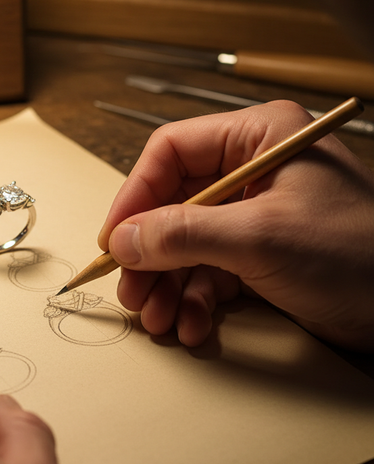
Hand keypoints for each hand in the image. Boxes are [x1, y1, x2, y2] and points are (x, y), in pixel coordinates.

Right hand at [98, 100, 373, 350]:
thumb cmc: (360, 254)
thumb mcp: (261, 238)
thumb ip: (183, 234)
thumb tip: (123, 240)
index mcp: (258, 138)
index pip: (171, 153)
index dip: (135, 195)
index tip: (114, 239)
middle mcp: (252, 171)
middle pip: (172, 204)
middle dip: (149, 253)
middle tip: (131, 289)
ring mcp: (255, 215)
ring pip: (185, 243)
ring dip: (166, 284)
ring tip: (157, 318)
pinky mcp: (259, 254)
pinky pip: (208, 271)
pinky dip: (193, 300)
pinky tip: (192, 325)